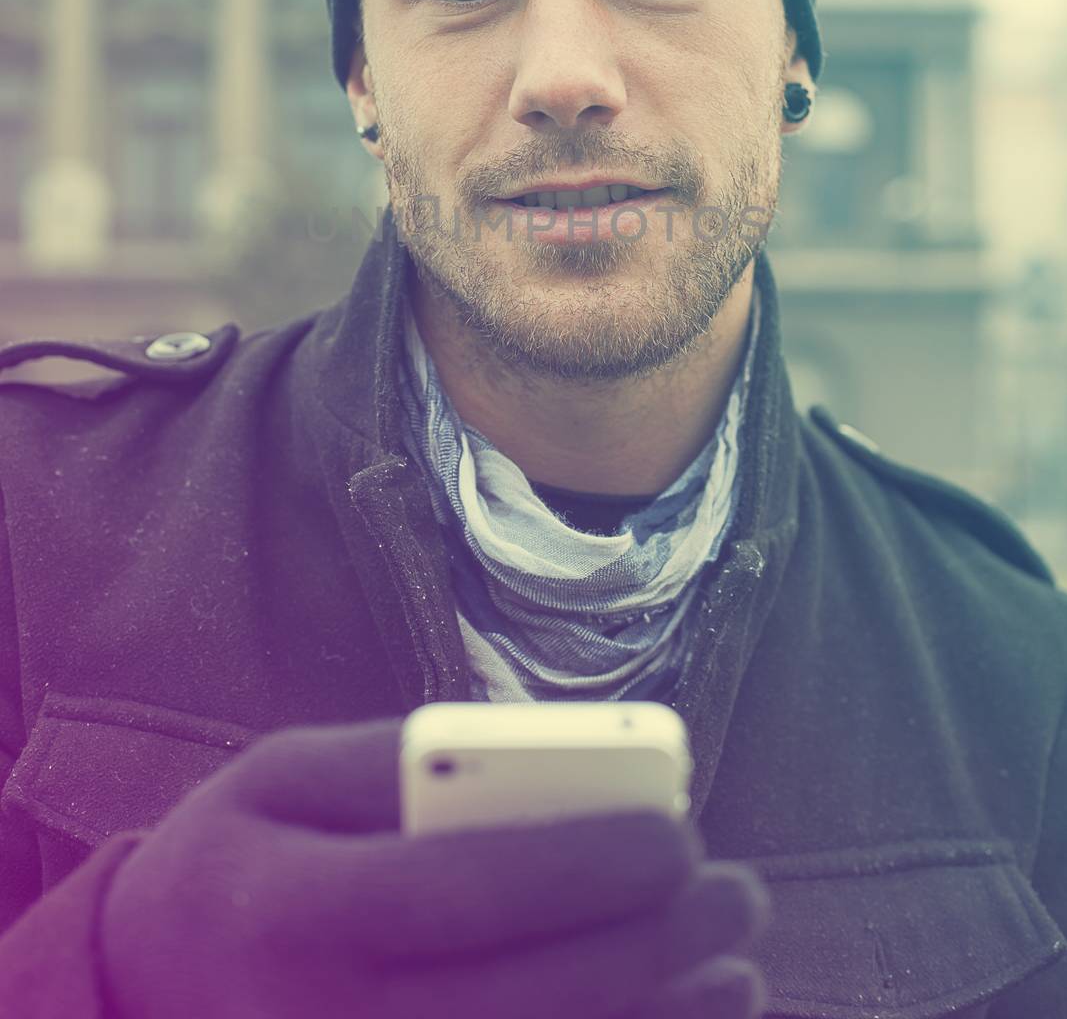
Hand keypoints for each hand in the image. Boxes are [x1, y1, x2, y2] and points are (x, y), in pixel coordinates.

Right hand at [99, 718, 768, 1018]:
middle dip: (656, 944)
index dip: (581, 863)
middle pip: (526, 998)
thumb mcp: (281, 774)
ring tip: (736, 971)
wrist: (145, 995)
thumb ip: (402, 761)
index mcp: (294, 912)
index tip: (681, 831)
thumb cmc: (236, 861)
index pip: (457, 891)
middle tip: (739, 892)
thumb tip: (547, 761)